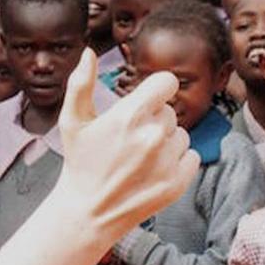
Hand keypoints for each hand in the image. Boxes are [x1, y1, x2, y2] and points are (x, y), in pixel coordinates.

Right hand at [54, 48, 199, 241]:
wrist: (88, 212)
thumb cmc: (80, 163)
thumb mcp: (72, 121)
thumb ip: (81, 83)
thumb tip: (89, 53)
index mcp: (129, 115)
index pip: (167, 82)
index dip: (157, 89)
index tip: (148, 100)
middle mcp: (153, 135)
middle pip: (170, 112)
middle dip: (154, 121)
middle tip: (130, 140)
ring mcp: (167, 161)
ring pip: (181, 135)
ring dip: (166, 143)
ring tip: (140, 158)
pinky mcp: (178, 183)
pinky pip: (192, 157)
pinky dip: (177, 163)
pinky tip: (153, 171)